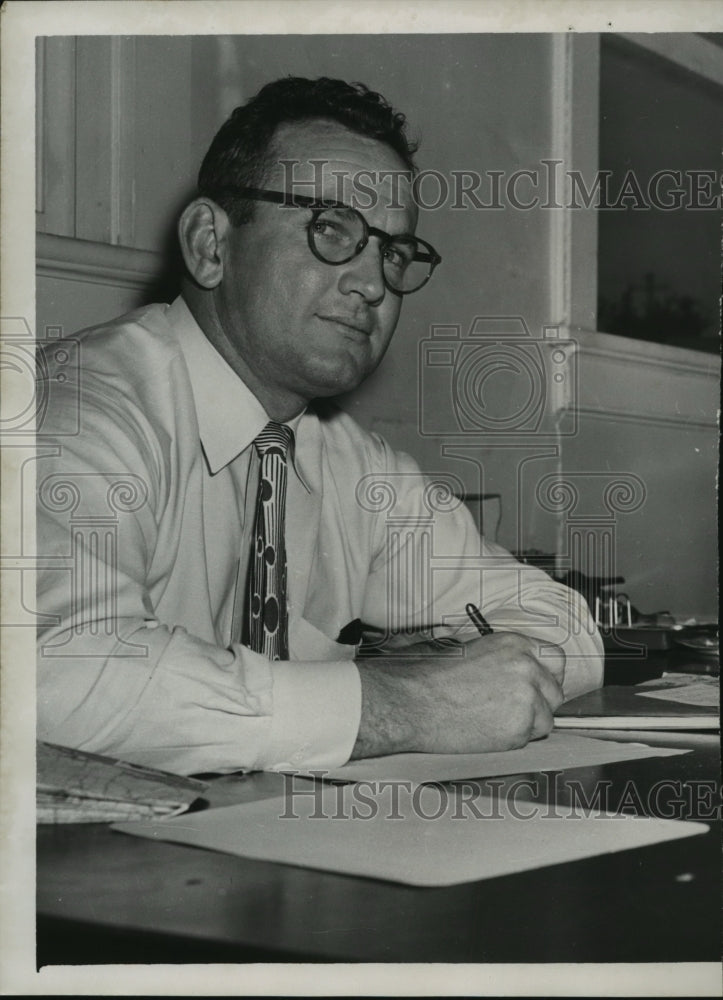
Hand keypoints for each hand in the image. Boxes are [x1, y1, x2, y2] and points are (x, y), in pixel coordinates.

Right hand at [353, 632, 564, 758]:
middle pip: (555, 691)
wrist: (412, 701)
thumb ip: (498, 657)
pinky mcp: (520, 727)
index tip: (536, 687)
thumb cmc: (428, 676)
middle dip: (539, 703)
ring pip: (546, 719)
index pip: (555, 660)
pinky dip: (513, 740)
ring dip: (527, 724)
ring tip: (494, 721)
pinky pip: (530, 739)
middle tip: (512, 709)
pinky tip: (487, 731)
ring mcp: (526, 697)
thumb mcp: (467, 649)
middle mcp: (526, 667)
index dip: (544, 677)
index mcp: (514, 644)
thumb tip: (508, 668)